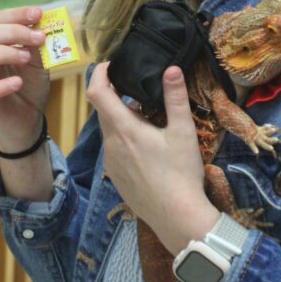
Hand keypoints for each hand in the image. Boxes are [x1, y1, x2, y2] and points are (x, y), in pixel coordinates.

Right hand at [0, 6, 48, 151]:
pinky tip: (18, 82)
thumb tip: (41, 24)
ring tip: (26, 58)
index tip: (39, 13)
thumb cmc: (29, 86)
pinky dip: (0, 85)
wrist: (28, 120)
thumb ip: (36, 46)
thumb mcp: (38, 63)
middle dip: (14, 32)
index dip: (17, 14)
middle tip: (39, 37)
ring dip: (3, 53)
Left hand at [86, 62, 219, 253]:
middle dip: (116, 95)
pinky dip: (124, 137)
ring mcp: (110, 162)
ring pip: (109, 130)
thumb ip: (175, 98)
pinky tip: (146, 146)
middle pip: (103, 110)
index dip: (100, 73)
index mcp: (124, 129)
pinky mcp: (115, 176)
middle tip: (138, 88)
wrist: (176, 217)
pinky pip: (113, 148)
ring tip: (148, 118)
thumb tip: (172, 68)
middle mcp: (111, 144)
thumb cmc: (181, 174)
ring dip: (122, 118)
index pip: (97, 92)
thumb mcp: (183, 132)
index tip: (112, 64)